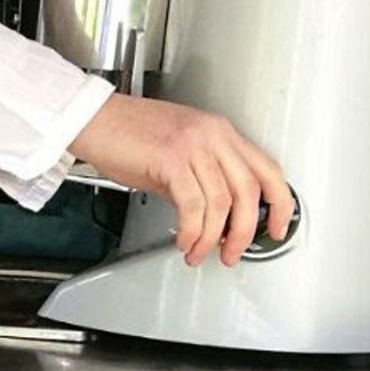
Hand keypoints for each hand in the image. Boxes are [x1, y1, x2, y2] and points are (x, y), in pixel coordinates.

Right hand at [69, 92, 292, 267]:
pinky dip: (192, 231)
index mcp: (218, 130)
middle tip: (234, 251)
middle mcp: (211, 134)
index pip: (267, 169)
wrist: (89, 118)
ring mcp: (192, 144)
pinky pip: (194, 206)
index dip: (280, 203)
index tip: (277, 226)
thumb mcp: (175, 149)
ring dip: (214, 237)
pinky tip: (185, 240)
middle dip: (245, 230)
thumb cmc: (122, 132)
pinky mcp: (171, 158)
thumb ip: (200, 176)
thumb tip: (214, 213)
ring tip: (201, 252)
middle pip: (249, 190)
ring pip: (223, 202)